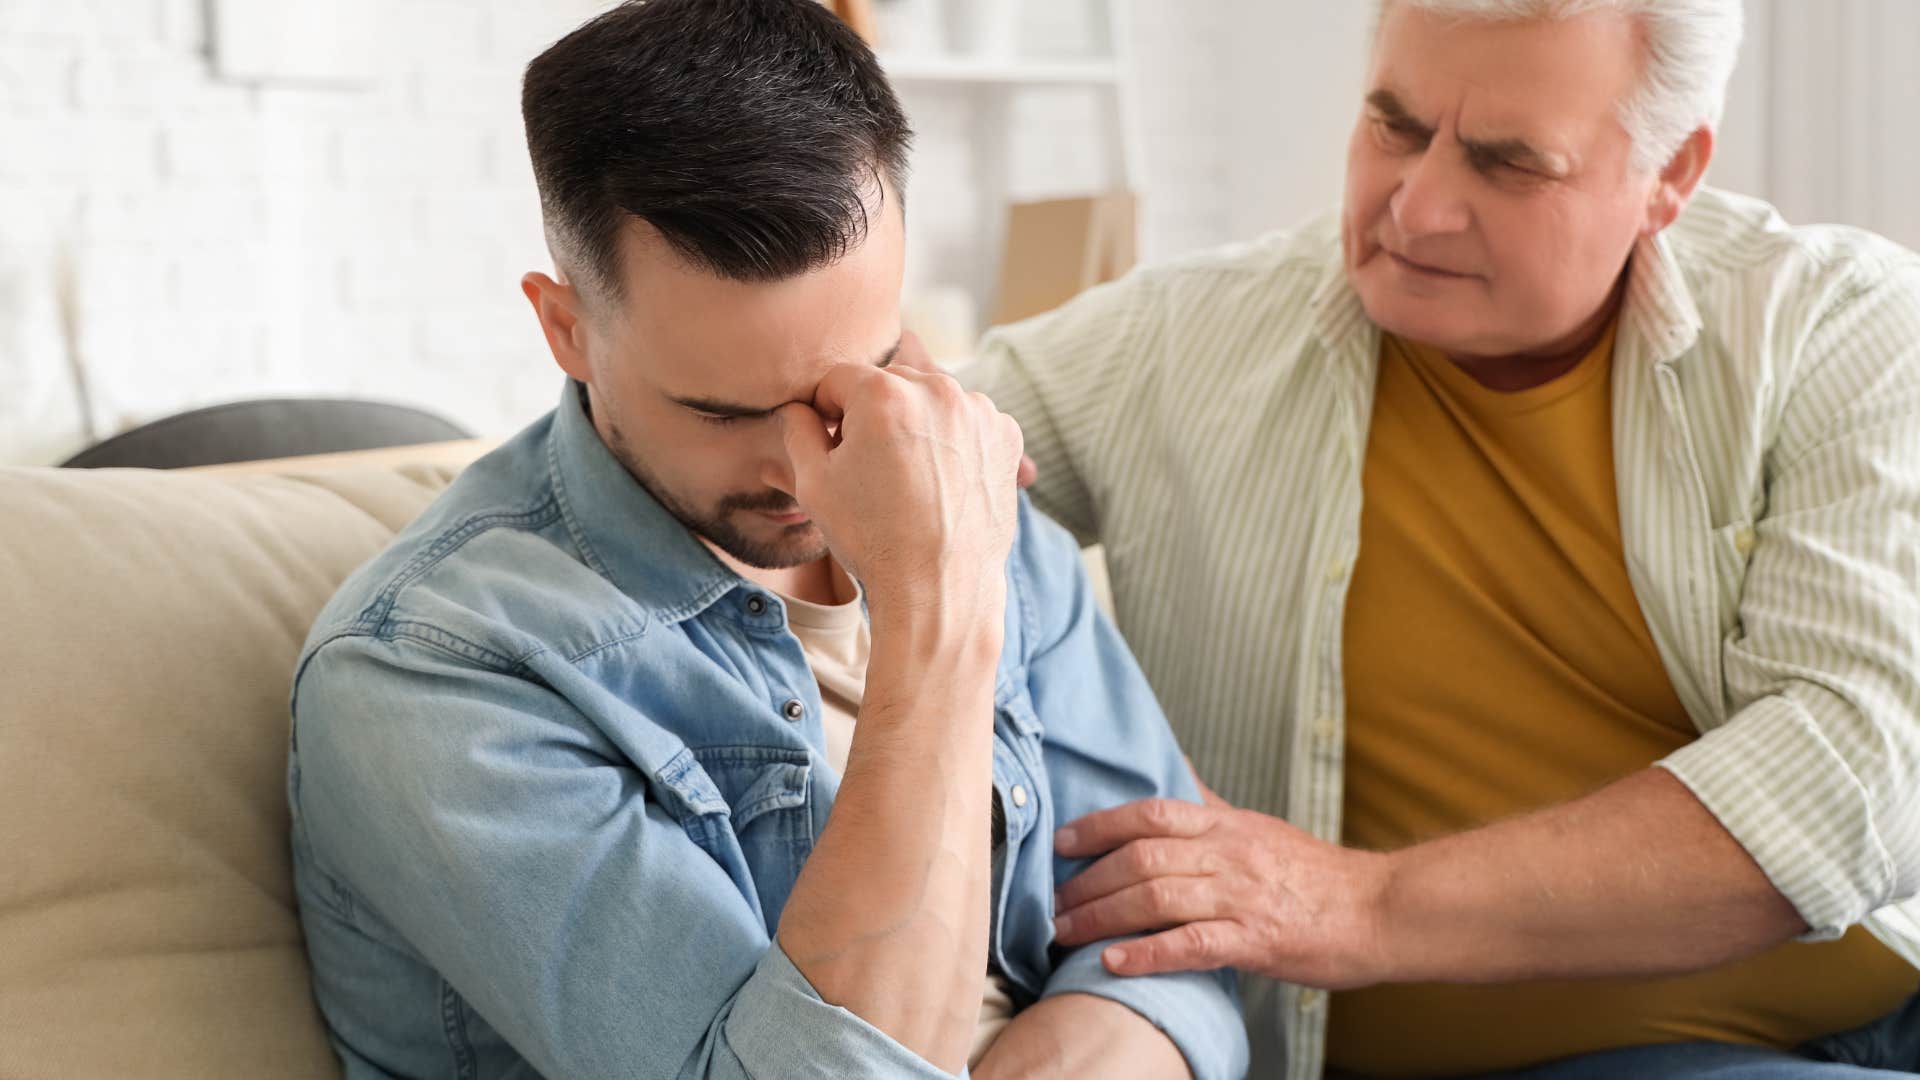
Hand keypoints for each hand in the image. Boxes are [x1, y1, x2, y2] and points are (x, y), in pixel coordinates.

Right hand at [776, 336, 1025, 619]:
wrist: (940, 588)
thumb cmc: (873, 538)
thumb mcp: (813, 484)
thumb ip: (798, 430)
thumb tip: (800, 408)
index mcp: (883, 392)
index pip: (838, 380)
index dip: (827, 413)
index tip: (834, 447)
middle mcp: (936, 389)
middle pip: (888, 384)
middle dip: (874, 416)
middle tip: (872, 469)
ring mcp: (978, 411)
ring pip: (930, 400)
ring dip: (916, 424)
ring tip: (910, 479)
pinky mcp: (1005, 435)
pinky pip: (967, 422)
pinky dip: (954, 441)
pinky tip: (943, 482)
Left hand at [1051, 784, 1393, 989]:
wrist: (1380, 910)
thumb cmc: (1314, 875)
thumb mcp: (1258, 826)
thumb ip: (1211, 804)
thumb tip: (1177, 768)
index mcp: (1227, 825)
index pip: (1149, 813)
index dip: (1098, 825)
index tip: (1061, 844)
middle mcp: (1229, 853)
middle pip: (1142, 856)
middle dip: (1089, 881)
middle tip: (1052, 904)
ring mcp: (1242, 896)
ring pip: (1158, 897)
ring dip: (1103, 917)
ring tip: (1067, 934)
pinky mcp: (1257, 939)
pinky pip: (1192, 944)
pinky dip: (1148, 953)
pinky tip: (1115, 962)